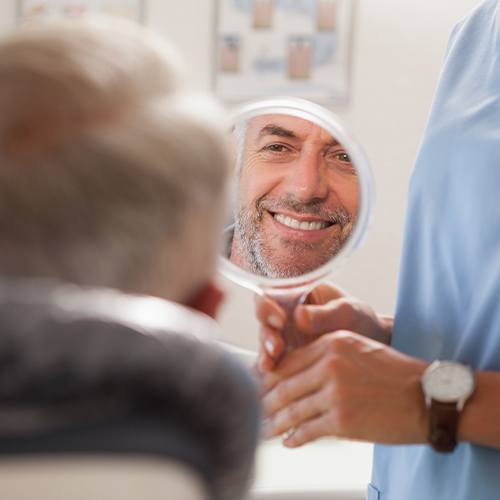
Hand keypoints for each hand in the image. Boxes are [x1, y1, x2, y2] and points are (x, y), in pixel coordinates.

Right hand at [255, 283, 392, 371]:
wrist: (374, 348)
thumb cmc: (361, 321)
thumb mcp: (348, 312)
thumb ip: (324, 314)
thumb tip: (299, 316)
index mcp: (298, 293)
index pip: (272, 293)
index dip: (268, 305)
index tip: (280, 319)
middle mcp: (286, 313)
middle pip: (263, 320)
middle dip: (266, 334)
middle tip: (276, 348)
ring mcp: (285, 336)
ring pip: (265, 342)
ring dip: (265, 353)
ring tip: (271, 365)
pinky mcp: (288, 357)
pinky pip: (273, 361)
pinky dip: (271, 369)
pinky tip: (272, 377)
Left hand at [261, 330, 426, 446]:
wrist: (427, 397)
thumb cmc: (393, 373)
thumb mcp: (357, 350)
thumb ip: (325, 357)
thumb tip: (294, 376)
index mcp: (332, 342)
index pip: (288, 361)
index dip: (268, 376)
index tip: (257, 386)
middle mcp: (329, 364)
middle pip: (284, 384)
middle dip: (265, 400)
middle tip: (253, 409)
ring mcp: (335, 393)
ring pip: (291, 409)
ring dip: (274, 422)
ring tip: (263, 429)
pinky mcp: (342, 420)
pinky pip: (308, 430)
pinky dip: (294, 437)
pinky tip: (288, 441)